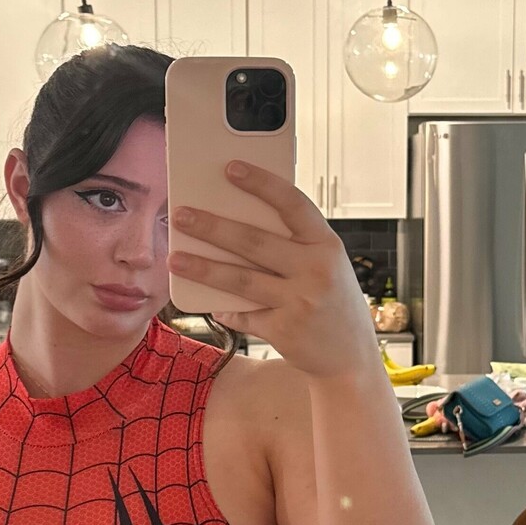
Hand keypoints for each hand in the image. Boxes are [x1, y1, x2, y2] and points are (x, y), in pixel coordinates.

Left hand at [168, 162, 381, 381]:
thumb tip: (236, 221)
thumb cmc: (332, 300)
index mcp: (327, 244)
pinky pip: (243, 314)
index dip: (262, 184)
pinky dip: (224, 308)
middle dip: (212, 227)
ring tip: (174, 258)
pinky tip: (210, 303)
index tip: (231, 168)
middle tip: (181, 215)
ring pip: (241, 279)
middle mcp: (316, 270)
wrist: (351, 357)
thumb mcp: (326, 265)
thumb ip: (294, 245)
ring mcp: (301, 302)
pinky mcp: (285, 331)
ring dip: (203, 268)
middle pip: (255, 241)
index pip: (293, 203)